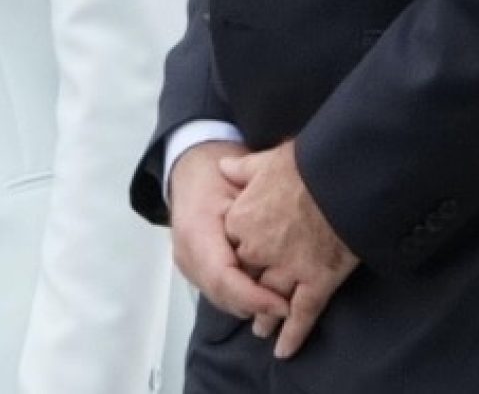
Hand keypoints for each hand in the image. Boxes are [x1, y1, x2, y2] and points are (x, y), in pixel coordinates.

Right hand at [168, 142, 289, 324]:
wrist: (191, 168)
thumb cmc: (219, 172)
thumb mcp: (241, 185)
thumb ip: (258, 215)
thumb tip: (286, 246)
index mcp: (197, 231)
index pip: (224, 278)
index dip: (255, 297)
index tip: (285, 305)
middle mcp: (187, 253)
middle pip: (222, 294)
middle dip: (256, 306)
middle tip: (291, 309)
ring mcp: (187, 263)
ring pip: (220, 297)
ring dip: (250, 304)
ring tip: (283, 304)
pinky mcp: (192, 267)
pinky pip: (217, 290)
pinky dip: (241, 295)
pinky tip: (265, 292)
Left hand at [220, 141, 358, 359]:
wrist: (343, 176)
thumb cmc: (309, 164)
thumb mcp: (268, 159)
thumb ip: (243, 168)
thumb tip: (223, 166)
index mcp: (242, 220)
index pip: (233, 245)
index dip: (239, 253)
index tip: (244, 258)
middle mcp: (258, 249)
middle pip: (248, 275)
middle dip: (249, 288)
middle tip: (250, 299)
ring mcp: (287, 269)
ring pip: (270, 299)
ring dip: (265, 316)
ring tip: (262, 328)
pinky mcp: (316, 282)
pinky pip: (301, 314)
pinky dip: (293, 334)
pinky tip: (286, 349)